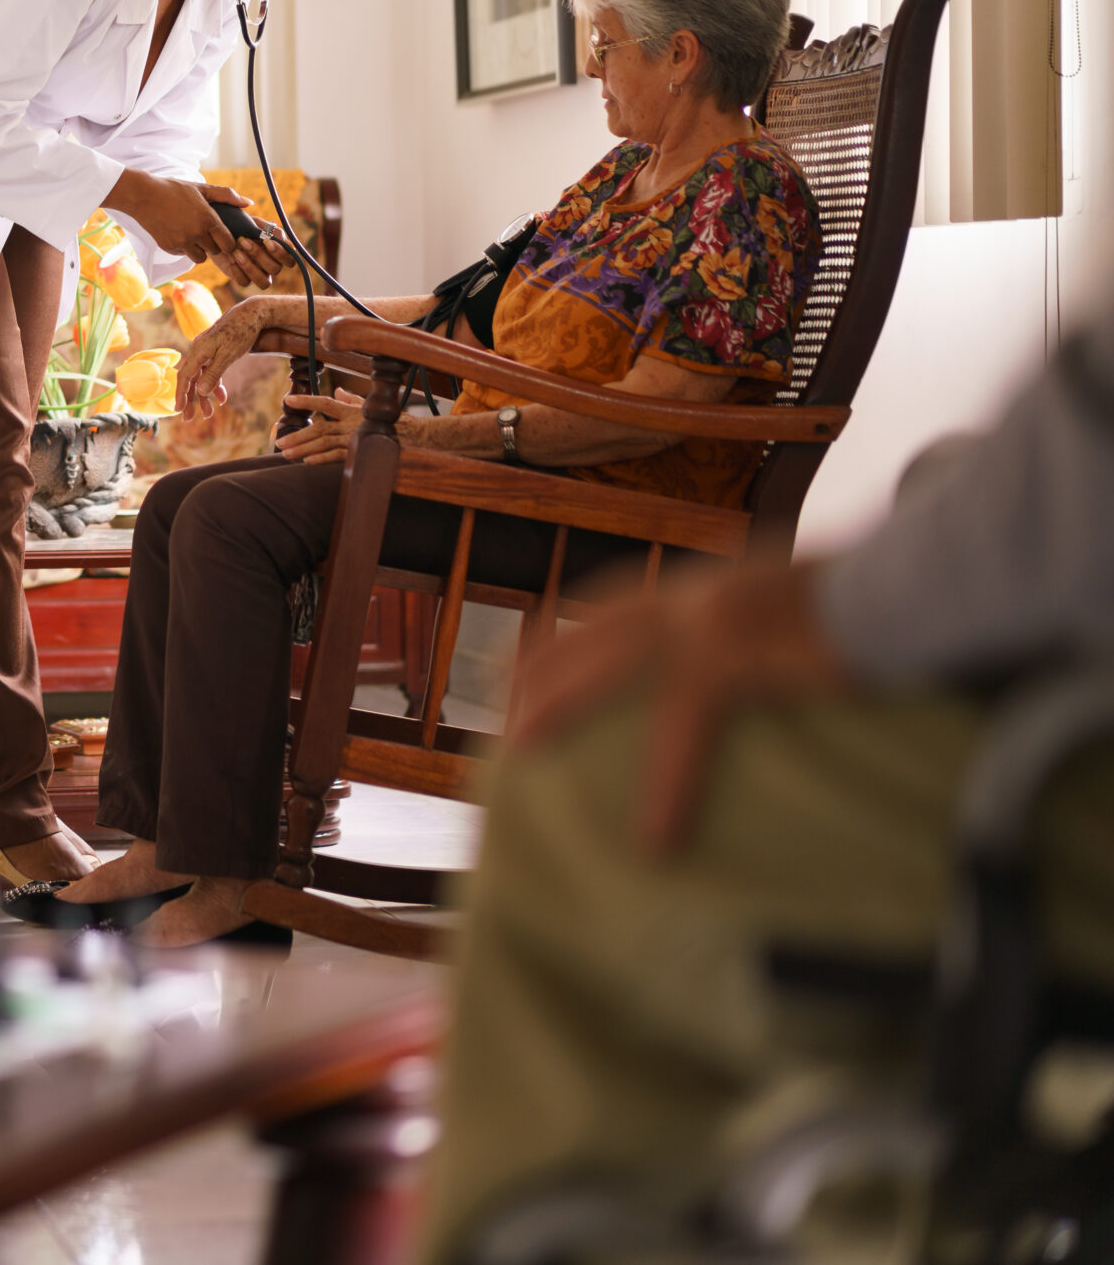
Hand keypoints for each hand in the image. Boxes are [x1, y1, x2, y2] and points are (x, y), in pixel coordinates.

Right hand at [105, 170, 294, 279]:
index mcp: (208, 219)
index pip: (228, 243)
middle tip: (206, 233)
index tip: (224, 237)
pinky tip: (177, 233)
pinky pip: (183, 255)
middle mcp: (197, 234)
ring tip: (192, 235)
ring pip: (200, 258)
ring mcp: (182, 243)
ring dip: (199, 249)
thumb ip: (226, 195)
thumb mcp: (201, 189)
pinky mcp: (169, 248)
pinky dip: (183, 248)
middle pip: (216, 252)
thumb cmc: (174, 190)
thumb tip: (249, 203)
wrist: (143, 196)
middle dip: (214, 245)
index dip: (228, 242)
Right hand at [176, 298, 267, 421]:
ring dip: (204, 395)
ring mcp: (207, 351)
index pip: (185, 376)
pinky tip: (221, 397)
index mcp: (199, 350)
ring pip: (201, 377)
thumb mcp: (228, 355)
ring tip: (209, 414)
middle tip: (190, 419)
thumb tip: (200, 391)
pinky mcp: (215, 351)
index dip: (181, 394)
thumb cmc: (241, 332)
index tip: (179, 410)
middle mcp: (199, 351)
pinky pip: (210, 371)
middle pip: (190, 379)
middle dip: (190, 400)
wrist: (252, 313)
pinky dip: (215, 384)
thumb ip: (213, 374)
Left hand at [276, 388, 382, 464]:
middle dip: (298, 435)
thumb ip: (351, 400)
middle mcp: (351, 423)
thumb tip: (336, 391)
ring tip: (287, 453)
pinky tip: (307, 461)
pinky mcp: (360, 452)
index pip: (325, 403)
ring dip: (304, 448)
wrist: (415, 437)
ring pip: (324, 443)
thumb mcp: (370, 407)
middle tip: (279, 442)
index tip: (288, 400)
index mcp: (351, 411)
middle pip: (319, 428)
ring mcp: (354, 438)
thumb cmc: (392, 421)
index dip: (306, 401)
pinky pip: (338, 456)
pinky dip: (322, 458)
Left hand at [510, 563, 854, 854]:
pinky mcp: (740, 653)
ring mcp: (711, 617)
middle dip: (536, 674)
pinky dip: (665, 784)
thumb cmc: (875, 607)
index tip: (516, 670)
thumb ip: (755, 637)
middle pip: (588, 632)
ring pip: (610, 668)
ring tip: (519, 755)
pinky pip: (683, 726)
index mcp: (705, 586)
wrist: (922, 584)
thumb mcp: (795, 613)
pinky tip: (655, 838)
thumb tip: (747, 678)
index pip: (608, 606)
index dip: (557, 638)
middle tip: (498, 722)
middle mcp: (695, 594)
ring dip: (558, 709)